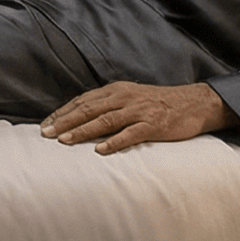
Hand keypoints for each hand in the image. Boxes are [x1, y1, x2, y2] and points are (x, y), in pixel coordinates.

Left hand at [41, 82, 234, 154]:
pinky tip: (100, 150)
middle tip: (45, 134)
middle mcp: (125, 98)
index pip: (83, 101)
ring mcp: (139, 111)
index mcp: (117, 90)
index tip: (45, 124)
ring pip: (105, 121)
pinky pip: (130, 134)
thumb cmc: (159, 102)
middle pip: (89, 109)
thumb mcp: (131, 97)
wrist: (194, 102)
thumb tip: (82, 117)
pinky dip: (114, 142)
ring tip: (64, 141)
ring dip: (83, 131)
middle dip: (65, 121)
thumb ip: (109, 105)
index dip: (63, 112)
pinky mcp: (153, 125)